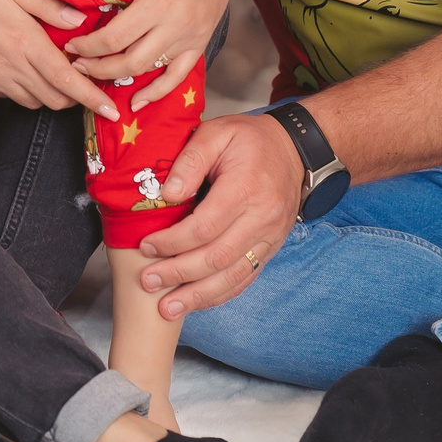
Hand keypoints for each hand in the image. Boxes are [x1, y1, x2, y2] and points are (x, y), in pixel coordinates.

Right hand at [0, 0, 111, 117]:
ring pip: (32, 101)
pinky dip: (21, 88)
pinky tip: (16, 66)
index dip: (92, 98)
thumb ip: (47, 5)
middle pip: (54, 98)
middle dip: (74, 96)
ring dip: (48, 93)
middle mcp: (10, 67)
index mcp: (24, 41)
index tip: (111, 110)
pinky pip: (8, 96)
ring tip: (50, 72)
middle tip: (82, 80)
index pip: (67, 80)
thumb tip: (80, 22)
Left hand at [62, 0, 239, 107]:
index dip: (88, 46)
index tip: (72, 46)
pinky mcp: (201, 42)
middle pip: (130, 61)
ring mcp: (190, 37)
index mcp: (157, 4)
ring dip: (121, 78)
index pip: (113, 38)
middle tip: (78, 64)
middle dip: (99, 67)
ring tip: (98, 74)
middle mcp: (175, 26)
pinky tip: (138, 101)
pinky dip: (158, 92)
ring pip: (151, 70)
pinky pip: (179, 76)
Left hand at [135, 112, 305, 320]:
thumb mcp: (216, 132)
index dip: (172, 242)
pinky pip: (246, 278)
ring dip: (198, 296)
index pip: (204, 227)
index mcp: (245, 188)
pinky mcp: (271, 248)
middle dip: (178, 274)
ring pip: (233, 276)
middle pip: (217, 258)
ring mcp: (270, 237)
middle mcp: (262, 218)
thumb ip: (190, 160)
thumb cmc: (250, 139)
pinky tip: (196, 302)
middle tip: (148, 282)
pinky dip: (219, 294)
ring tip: (168, 308)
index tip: (146, 245)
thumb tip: (168, 194)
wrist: (295, 150)